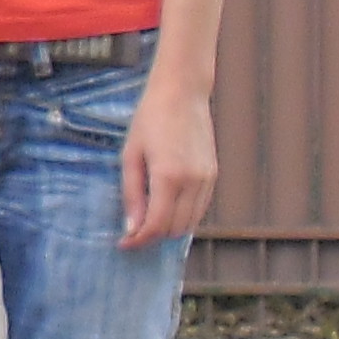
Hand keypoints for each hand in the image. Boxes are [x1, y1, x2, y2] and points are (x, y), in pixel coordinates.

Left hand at [122, 74, 216, 245]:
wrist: (182, 94)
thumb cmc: (150, 120)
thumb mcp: (130, 155)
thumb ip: (131, 193)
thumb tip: (131, 226)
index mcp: (168, 176)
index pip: (157, 225)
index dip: (139, 240)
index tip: (124, 244)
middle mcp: (193, 181)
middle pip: (175, 229)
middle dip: (153, 237)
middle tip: (132, 234)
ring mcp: (207, 178)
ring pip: (191, 222)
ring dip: (169, 228)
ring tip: (147, 221)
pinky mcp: (214, 174)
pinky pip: (200, 208)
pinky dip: (183, 215)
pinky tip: (165, 207)